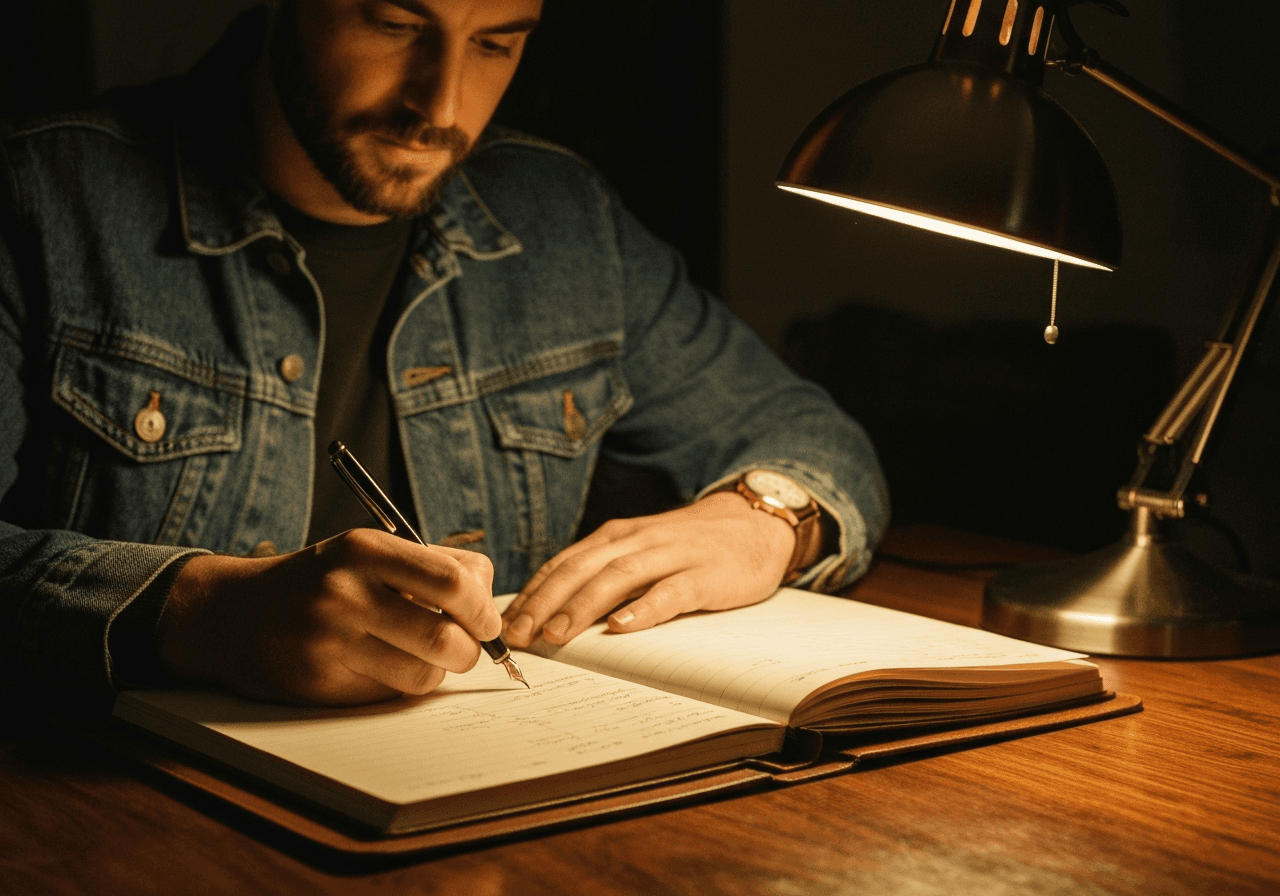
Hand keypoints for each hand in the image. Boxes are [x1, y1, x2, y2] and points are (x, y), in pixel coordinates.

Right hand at [155, 528, 499, 704]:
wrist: (234, 614)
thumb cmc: (322, 580)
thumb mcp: (368, 551)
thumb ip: (432, 566)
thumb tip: (489, 603)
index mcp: (365, 550)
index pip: (453, 582)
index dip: (482, 608)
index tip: (486, 620)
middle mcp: (346, 593)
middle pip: (446, 638)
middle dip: (469, 650)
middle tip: (465, 648)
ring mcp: (330, 642)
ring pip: (423, 675)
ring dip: (434, 671)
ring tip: (419, 655)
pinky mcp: (321, 684)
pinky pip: (389, 695)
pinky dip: (398, 685)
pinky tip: (379, 666)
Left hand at [501, 491, 794, 646]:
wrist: (753, 524)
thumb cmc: (689, 546)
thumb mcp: (641, 550)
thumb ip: (605, 573)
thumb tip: (554, 611)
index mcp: (616, 537)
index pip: (564, 563)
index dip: (532, 592)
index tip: (505, 622)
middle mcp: (637, 541)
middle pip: (581, 570)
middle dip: (545, 602)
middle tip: (519, 634)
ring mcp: (671, 556)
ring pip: (617, 578)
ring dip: (583, 606)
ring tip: (557, 633)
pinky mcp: (703, 575)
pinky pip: (670, 592)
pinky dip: (644, 609)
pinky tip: (623, 626)